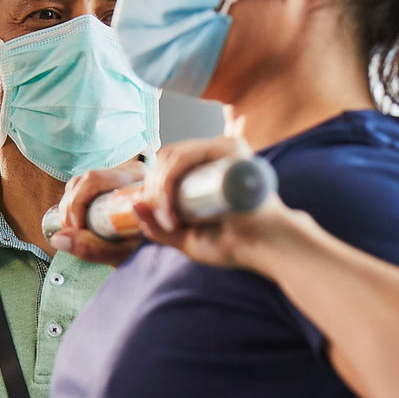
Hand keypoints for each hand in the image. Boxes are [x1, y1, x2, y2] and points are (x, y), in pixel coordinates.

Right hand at [49, 159, 147, 266]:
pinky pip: (83, 188)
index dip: (77, 203)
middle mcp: (129, 172)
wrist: (166, 246)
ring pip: (81, 183)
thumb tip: (57, 240)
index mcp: (137, 181)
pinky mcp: (111, 185)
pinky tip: (79, 223)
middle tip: (72, 232)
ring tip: (75, 229)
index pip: (95, 180)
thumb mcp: (123, 252)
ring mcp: (119, 177)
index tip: (76, 228)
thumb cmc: (150, 250)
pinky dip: (75, 206)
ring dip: (70, 207)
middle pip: (85, 180)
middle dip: (70, 208)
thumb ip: (93, 248)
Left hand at [131, 136, 305, 270]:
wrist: (264, 247)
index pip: (166, 164)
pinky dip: (170, 180)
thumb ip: (159, 227)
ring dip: (160, 189)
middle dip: (153, 189)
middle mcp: (212, 154)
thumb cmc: (231, 244)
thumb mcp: (185, 238)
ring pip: (173, 157)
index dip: (151, 186)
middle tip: (164, 220)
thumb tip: (134, 206)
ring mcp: (222, 149)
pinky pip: (187, 156)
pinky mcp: (230, 150)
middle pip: (166, 158)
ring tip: (171, 219)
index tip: (153, 214)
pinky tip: (173, 209)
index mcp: (204, 168)